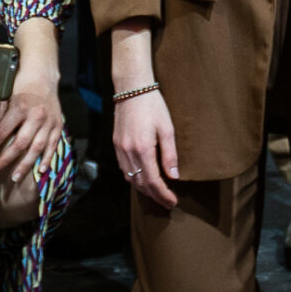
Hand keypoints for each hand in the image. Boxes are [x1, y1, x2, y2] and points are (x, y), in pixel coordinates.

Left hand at [0, 72, 65, 183]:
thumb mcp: (6, 96)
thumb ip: (0, 116)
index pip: (2, 132)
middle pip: (19, 144)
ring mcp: (49, 122)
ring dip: (25, 165)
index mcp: (20, 108)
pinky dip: (47, 158)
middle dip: (5, 160)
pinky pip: (53, 145)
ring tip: (15, 177)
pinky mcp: (58, 125)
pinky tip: (40, 170)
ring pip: (37, 148)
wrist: (43, 76)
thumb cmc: (20, 85)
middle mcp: (36, 116)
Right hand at [112, 88, 178, 207]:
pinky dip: (134, 178)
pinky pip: (124, 168)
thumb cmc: (153, 105)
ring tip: (157, 194)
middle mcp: (128, 152)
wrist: (131, 88)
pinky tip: (143, 179)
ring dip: (143, 189)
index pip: (153, 181)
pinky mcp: (116, 144)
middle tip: (168, 203)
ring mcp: (120, 148)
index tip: (173, 202)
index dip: (163, 194)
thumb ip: (170, 154)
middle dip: (155, 196)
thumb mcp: (167, 129)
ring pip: (130, 178)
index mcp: (142, 149)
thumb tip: (174, 176)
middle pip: (141, 183)